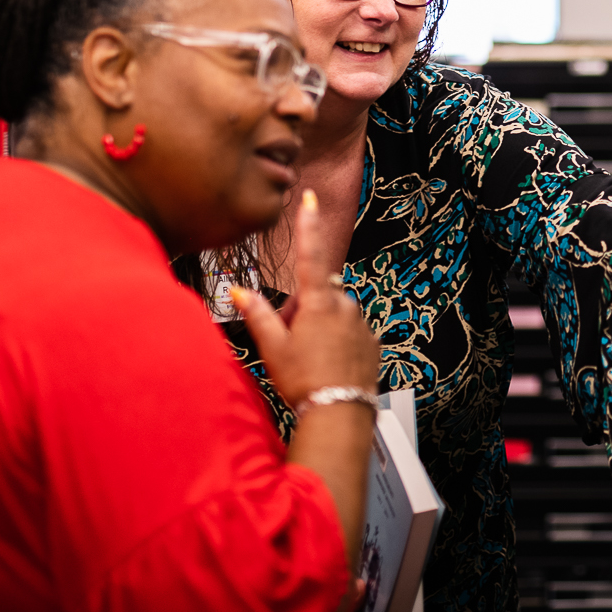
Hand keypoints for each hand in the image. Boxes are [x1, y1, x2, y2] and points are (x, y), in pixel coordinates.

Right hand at [232, 190, 378, 409]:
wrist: (340, 413)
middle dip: (302, 308)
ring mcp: (361, 323)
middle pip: (318, 292)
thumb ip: (258, 314)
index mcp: (318, 302)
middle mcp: (345, 305)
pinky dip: (337, 340)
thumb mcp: (272, 348)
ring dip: (320, 325)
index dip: (308, 224)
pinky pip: (350, 330)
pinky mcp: (372, 340)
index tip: (310, 197)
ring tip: (308, 358)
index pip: (310, 254)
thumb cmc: (303, 380)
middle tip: (288, 340)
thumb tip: (239, 291)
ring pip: (335, 312)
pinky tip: (327, 363)